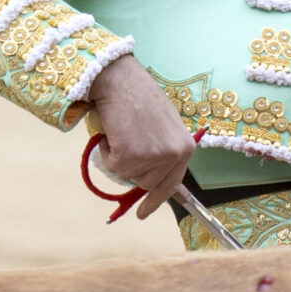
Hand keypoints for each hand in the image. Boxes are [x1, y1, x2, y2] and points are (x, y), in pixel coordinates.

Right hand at [85, 59, 194, 220]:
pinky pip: (112, 166)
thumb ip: (162, 151)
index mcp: (185, 147)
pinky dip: (105, 150)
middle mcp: (174, 153)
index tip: (142, 214)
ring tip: (122, 130)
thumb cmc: (137, 97)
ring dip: (118, 157)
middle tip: (126, 141)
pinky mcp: (130, 154)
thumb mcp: (162, 126)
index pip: (171, 184)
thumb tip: (149, 180)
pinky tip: (112, 130)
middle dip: (132, 168)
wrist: (118, 78)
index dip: (154, 200)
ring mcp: (153, 155)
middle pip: (146, 183)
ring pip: (128, 175)